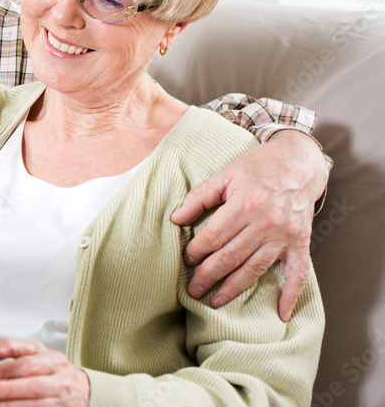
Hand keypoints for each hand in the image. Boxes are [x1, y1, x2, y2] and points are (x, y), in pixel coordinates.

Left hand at [0, 339, 89, 405]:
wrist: (84, 388)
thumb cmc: (54, 370)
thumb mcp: (36, 352)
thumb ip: (11, 348)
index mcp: (54, 360)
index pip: (27, 364)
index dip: (4, 370)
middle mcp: (62, 381)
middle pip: (33, 386)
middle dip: (8, 390)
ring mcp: (66, 401)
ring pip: (38, 405)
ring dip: (11, 406)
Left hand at [170, 130, 327, 320]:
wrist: (299, 162)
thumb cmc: (258, 167)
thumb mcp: (225, 175)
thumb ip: (199, 197)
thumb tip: (175, 218)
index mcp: (244, 205)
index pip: (214, 237)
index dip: (197, 251)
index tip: (186, 260)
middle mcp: (265, 224)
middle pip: (231, 257)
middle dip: (208, 276)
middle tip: (192, 290)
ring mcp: (284, 236)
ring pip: (255, 269)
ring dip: (234, 288)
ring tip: (216, 302)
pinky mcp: (300, 243)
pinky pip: (298, 274)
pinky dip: (291, 295)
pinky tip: (281, 314)